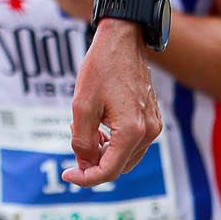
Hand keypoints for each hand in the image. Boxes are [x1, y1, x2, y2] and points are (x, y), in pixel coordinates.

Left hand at [63, 20, 162, 187]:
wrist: (122, 41)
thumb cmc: (100, 69)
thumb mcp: (82, 106)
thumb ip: (82, 141)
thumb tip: (85, 166)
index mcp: (132, 131)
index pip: (109, 170)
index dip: (85, 178)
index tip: (66, 174)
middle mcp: (149, 132)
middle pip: (118, 167)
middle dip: (93, 163)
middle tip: (74, 142)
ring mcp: (154, 126)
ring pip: (126, 157)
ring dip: (103, 153)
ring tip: (84, 130)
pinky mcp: (153, 119)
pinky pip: (133, 143)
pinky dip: (114, 143)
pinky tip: (98, 127)